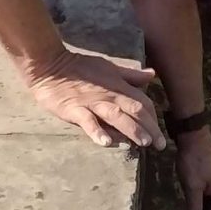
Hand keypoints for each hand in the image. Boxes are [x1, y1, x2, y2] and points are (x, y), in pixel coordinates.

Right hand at [26, 49, 164, 148]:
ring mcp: (92, 102)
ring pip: (116, 116)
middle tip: (160, 145)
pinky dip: (97, 131)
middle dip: (150, 128)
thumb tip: (152, 74)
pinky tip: (105, 143)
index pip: (142, 102)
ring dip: (131, 129)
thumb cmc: (80, 67)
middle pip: (134, 111)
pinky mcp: (74, 109)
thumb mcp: (109, 67)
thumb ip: (131, 75)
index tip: (160, 134)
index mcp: (118, 86)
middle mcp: (109, 95)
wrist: (50, 64)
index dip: (154, 118)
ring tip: (143, 143)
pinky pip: (87, 121)